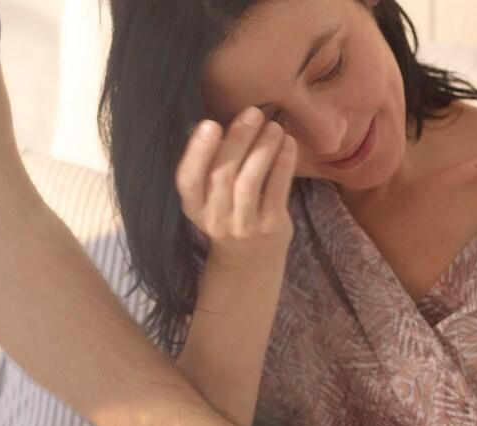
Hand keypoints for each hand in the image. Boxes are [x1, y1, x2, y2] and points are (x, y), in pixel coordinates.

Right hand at [177, 107, 296, 266]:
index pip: (188, 180)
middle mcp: (215, 218)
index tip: (210, 124)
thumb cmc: (229, 214)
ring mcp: (244, 225)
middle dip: (238, 140)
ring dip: (263, 149)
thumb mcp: (209, 198)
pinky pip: (277, 191)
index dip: (198, 152)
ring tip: (274, 126)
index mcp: (194, 206)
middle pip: (223, 175)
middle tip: (253, 112)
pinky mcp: (271, 226)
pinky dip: (283, 164)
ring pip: (250, 182)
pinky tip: (288, 144)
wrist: (249, 261)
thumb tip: (219, 121)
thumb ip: (210, 167)